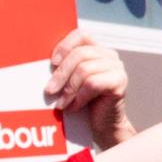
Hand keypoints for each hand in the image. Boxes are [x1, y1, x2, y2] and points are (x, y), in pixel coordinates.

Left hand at [47, 28, 135, 148]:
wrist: (103, 126)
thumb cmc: (84, 102)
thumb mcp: (71, 81)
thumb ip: (64, 67)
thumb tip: (41, 63)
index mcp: (97, 50)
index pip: (80, 35)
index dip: (64, 46)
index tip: (52, 63)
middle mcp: (110, 56)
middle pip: (79, 54)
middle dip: (60, 74)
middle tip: (49, 91)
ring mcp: (117, 68)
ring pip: (84, 70)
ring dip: (69, 89)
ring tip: (62, 104)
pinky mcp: (120, 82)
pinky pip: (93, 84)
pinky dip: (80, 97)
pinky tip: (75, 106)